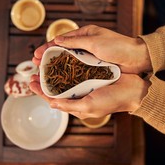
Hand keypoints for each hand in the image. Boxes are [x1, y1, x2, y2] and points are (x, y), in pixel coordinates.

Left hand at [29, 73, 150, 118]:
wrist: (133, 90)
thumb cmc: (112, 101)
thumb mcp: (89, 107)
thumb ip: (70, 105)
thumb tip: (51, 104)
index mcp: (78, 105)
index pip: (54, 99)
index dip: (41, 92)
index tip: (31, 83)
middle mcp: (80, 95)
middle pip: (57, 87)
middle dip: (45, 79)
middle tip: (35, 70)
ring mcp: (86, 84)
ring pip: (65, 76)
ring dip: (54, 70)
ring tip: (45, 62)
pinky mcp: (93, 73)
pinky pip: (77, 68)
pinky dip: (68, 64)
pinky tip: (62, 57)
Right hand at [32, 25, 151, 73]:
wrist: (137, 59)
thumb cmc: (119, 47)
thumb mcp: (95, 42)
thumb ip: (76, 41)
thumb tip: (57, 40)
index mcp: (86, 34)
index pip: (61, 40)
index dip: (47, 47)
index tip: (36, 54)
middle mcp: (86, 44)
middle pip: (63, 51)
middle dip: (49, 59)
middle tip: (36, 67)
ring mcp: (91, 56)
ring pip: (70, 62)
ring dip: (57, 68)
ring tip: (45, 75)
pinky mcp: (96, 66)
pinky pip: (79, 70)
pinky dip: (69, 74)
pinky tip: (61, 81)